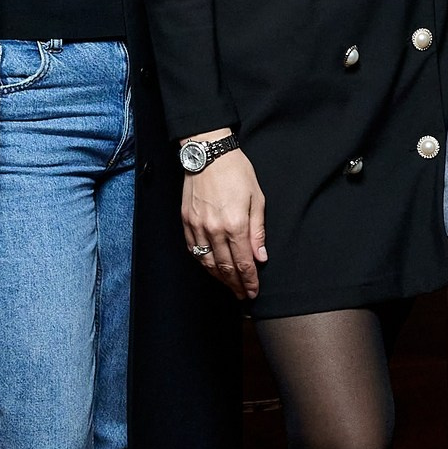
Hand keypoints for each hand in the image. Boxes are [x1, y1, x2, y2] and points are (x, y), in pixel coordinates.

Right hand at [183, 147, 267, 298]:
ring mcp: (197, 226)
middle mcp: (215, 229)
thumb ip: (258, 231)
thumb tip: (261, 257)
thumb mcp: (256, 199)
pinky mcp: (186, 221)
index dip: (250, 281)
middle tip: (243, 295)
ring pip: (207, 263)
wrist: (208, 153)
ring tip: (229, 286)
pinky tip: (210, 267)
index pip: (244, 263)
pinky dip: (202, 262)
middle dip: (236, 285)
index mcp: (235, 225)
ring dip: (219, 278)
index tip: (254, 291)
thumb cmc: (236, 172)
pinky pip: (193, 249)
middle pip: (225, 268)